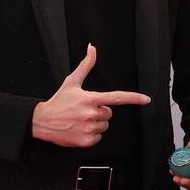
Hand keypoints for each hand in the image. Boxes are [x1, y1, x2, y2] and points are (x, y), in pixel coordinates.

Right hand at [31, 44, 149, 147]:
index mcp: (91, 98)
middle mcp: (91, 113)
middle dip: (100, 112)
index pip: (117, 97)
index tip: (146, 99)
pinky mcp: (86, 140)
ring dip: (95, 124)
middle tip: (84, 110)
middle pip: (109, 113)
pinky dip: (91, 135)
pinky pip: (99, 137)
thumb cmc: (58, 102)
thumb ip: (86, 65)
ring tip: (80, 120)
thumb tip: (92, 48)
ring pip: (105, 126)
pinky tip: (79, 129)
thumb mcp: (72, 82)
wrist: (43, 121)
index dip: (134, 98)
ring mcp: (89, 128)